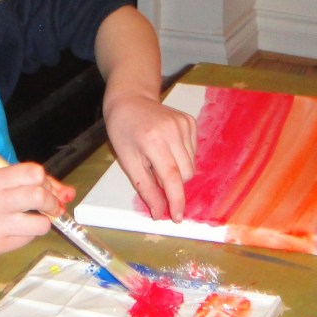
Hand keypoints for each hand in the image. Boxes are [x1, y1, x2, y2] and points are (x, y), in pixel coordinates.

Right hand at [0, 162, 73, 259]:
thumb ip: (28, 183)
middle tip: (50, 206)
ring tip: (33, 219)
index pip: (32, 172)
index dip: (44, 179)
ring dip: (44, 221)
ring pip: (41, 223)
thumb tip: (69, 193)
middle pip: (39, 196)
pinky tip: (16, 230)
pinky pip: (28, 239)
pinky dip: (29, 233)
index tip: (43, 186)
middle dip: (52, 201)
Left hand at [103, 93, 196, 220]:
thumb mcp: (128, 161)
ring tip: (159, 157)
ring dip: (178, 170)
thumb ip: (146, 188)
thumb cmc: (123, 130)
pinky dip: (182, 156)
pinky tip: (168, 146)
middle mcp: (173, 131)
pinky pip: (193, 151)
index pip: (172, 177)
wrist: (131, 99)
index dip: (176, 200)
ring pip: (191, 164)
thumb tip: (159, 213)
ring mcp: (184, 124)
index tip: (177, 217)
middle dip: (174, 183)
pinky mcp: (190, 121)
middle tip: (155, 173)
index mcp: (153, 141)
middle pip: (186, 174)